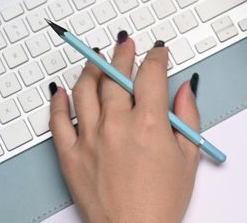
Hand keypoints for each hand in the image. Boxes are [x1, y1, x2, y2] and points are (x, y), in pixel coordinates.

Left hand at [49, 34, 200, 222]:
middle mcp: (117, 125)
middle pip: (116, 75)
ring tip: (97, 59)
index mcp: (150, 124)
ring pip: (85, 89)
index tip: (158, 52)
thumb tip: (186, 89)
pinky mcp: (70, 154)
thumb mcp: (189, 157)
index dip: (157, 57)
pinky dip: (58, 100)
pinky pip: (58, 119)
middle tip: (126, 44)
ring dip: (92, 68)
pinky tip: (62, 89)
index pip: (152, 74)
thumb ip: (188, 116)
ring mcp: (90, 138)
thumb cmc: (161, 202)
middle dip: (123, 54)